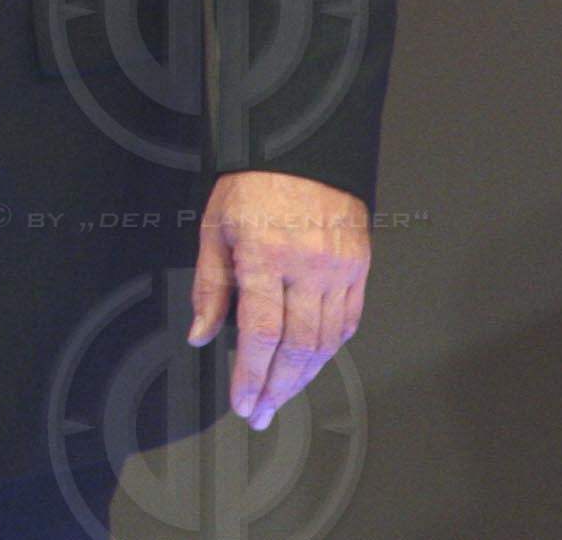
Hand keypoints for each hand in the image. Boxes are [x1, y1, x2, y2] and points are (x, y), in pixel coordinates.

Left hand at [189, 170, 369, 428]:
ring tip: (282, 396)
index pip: (260, 334)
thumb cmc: (251, 183)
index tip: (243, 402)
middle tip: (261, 413)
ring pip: (325, 341)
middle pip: (296, 348)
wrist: (300, 148)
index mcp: (264, 254)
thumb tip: (202, 334)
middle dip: (277, 389)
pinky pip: (349, 321)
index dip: (251, 377)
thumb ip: (210, 286)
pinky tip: (312, 363)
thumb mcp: (214, 227)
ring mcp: (338, 268)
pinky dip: (330, 348)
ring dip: (304, 377)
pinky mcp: (359, 267)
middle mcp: (306, 265)